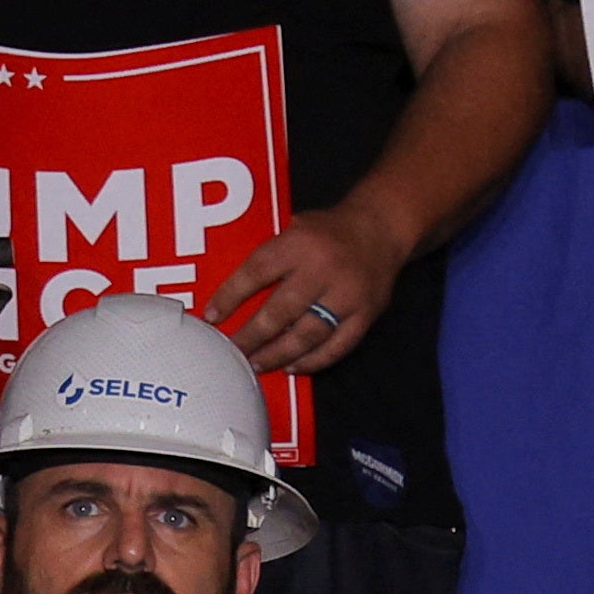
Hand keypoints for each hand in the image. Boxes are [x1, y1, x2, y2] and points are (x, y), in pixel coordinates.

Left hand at [204, 200, 411, 379]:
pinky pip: (336, 346)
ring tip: (257, 364)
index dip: (230, 297)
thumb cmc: (330, 231)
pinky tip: (293, 366)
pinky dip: (313, 361)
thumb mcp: (294, 227)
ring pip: (306, 335)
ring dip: (277, 354)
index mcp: (299, 244)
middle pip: (279, 311)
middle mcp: (322, 269)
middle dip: (250, 336)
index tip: (211, 316)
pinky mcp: (364, 314)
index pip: (256, 272)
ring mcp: (346, 295)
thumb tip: (231, 291)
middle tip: (232, 352)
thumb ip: (269, 255)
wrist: (382, 227)